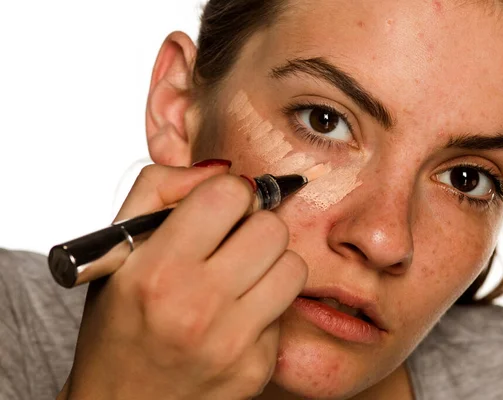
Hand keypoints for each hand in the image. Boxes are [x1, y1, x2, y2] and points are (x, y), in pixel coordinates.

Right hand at [58, 162, 307, 399]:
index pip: (229, 194)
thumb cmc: (117, 323)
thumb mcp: (116, 248)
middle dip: (255, 226)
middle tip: (233, 243)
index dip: (230, 194)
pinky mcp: (257, 369)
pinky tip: (235, 319)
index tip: (221, 208)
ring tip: (240, 276)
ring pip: (293, 266)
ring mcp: (233, 343)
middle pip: (272, 227)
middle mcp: (198, 307)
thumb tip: (221, 169)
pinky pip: (286, 311)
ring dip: (270, 264)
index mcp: (157, 270)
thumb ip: (160, 189)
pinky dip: (265, 307)